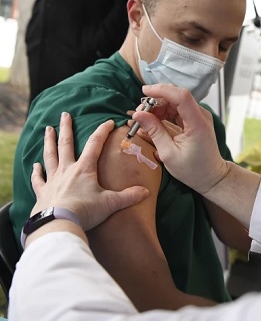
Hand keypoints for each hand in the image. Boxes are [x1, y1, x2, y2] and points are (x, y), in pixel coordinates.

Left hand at [31, 112, 148, 230]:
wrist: (59, 224)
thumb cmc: (85, 211)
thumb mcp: (111, 203)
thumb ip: (128, 196)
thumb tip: (145, 191)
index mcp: (84, 168)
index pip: (95, 144)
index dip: (102, 131)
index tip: (109, 122)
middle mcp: (67, 170)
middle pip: (66, 144)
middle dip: (66, 128)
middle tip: (64, 114)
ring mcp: (52, 180)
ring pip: (50, 155)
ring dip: (49, 141)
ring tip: (48, 129)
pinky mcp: (42, 192)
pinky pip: (38, 179)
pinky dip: (36, 172)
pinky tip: (35, 165)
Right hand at [132, 84, 228, 194]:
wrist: (210, 176)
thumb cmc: (192, 169)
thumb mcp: (168, 153)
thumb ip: (154, 131)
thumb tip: (138, 115)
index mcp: (197, 124)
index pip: (182, 96)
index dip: (162, 90)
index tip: (144, 92)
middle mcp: (201, 115)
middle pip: (176, 96)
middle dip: (156, 100)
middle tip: (140, 112)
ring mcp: (199, 116)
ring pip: (175, 101)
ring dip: (158, 106)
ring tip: (145, 119)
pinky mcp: (195, 119)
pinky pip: (177, 108)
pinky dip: (164, 112)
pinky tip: (154, 121)